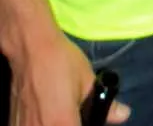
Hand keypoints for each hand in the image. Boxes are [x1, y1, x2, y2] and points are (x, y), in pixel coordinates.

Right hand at [9, 32, 129, 124]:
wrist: (31, 48)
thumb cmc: (61, 61)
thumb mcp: (87, 80)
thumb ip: (106, 105)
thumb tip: (124, 115)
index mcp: (61, 123)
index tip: (88, 119)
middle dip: (73, 124)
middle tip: (76, 113)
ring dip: (58, 123)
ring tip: (64, 111)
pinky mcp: (14, 123)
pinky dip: (43, 123)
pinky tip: (47, 113)